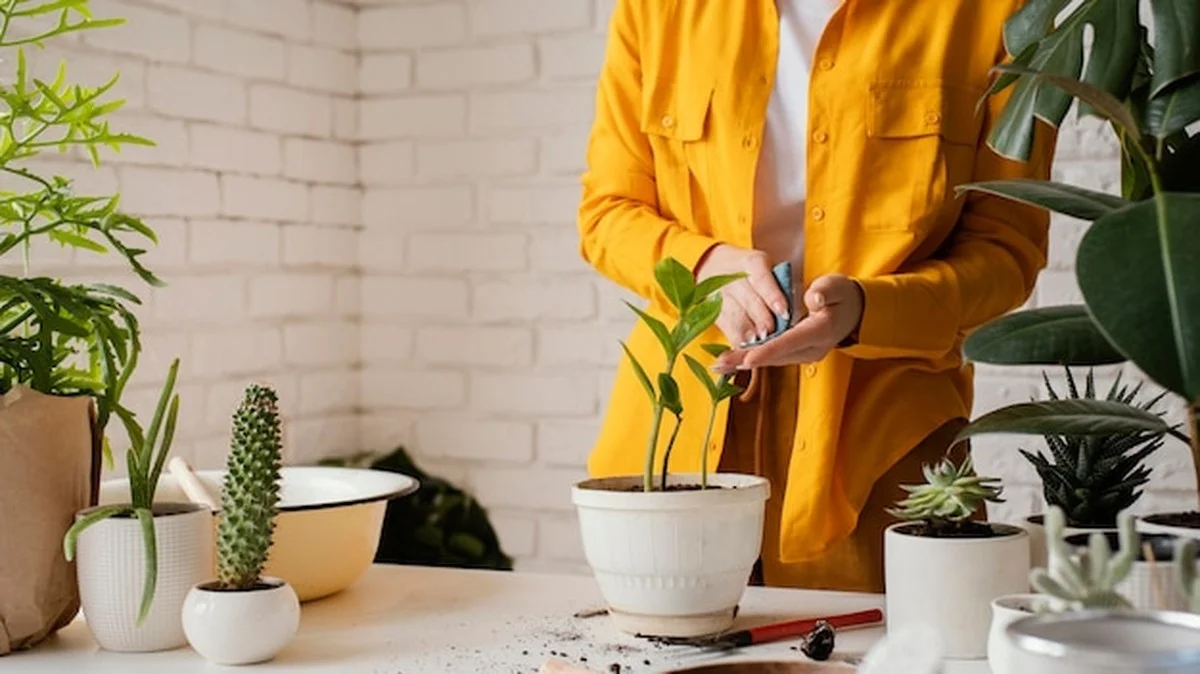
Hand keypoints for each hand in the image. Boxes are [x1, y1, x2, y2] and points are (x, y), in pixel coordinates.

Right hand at [695, 244, 790, 346]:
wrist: (716, 266)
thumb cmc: (755, 272)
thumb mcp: (769, 269)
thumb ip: (782, 286)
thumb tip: (794, 311)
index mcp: (753, 263)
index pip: (762, 280)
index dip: (773, 297)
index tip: (785, 313)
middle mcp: (733, 278)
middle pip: (749, 302)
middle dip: (763, 320)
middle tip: (775, 334)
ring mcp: (720, 296)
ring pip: (737, 318)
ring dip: (750, 334)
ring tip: (761, 348)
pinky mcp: (713, 313)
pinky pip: (728, 330)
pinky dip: (739, 343)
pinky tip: (748, 351)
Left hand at [713, 274, 863, 372]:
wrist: (852, 311)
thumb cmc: (841, 295)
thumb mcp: (836, 286)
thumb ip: (825, 291)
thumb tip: (812, 298)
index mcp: (821, 331)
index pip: (790, 341)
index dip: (768, 350)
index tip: (747, 358)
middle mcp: (811, 349)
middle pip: (775, 356)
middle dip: (746, 361)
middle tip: (719, 364)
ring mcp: (804, 354)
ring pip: (771, 360)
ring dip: (744, 363)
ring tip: (718, 366)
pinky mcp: (796, 353)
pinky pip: (771, 357)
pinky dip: (751, 359)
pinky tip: (730, 363)